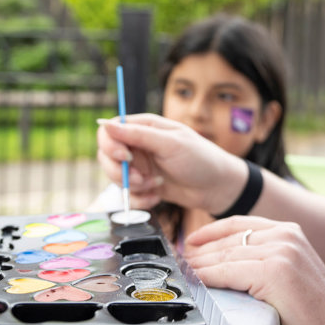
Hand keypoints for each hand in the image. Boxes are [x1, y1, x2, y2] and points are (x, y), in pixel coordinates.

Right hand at [96, 114, 246, 212]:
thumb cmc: (200, 159)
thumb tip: (106, 124)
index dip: (110, 144)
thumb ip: (139, 135)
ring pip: (115, 177)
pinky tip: (157, 197)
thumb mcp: (171, 144)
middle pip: (107, 156)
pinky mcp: (144, 185)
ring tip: (155, 186)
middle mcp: (139, 145)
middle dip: (120, 171)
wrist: (218, 188)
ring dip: (132, 186)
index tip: (124, 158)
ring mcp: (140, 166)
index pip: (109, 130)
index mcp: (144, 127)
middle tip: (141, 179)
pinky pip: (128, 195)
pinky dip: (140, 199)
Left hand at [185, 216, 324, 324]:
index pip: (240, 224)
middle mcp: (287, 235)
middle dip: (200, 251)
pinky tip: (196, 281)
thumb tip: (227, 262)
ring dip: (199, 264)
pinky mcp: (275, 270)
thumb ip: (265, 261)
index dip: (210, 233)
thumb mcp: (290, 275)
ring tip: (183, 272)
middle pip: (228, 239)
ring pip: (224, 255)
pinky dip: (207, 277)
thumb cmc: (315, 316)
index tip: (191, 242)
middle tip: (180, 261)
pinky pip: (227, 271)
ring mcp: (282, 250)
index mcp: (291, 232)